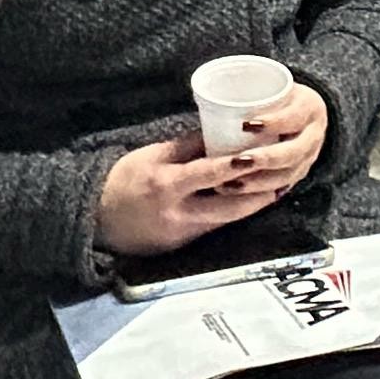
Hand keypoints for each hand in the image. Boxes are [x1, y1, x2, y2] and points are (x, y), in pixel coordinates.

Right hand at [93, 85, 329, 254]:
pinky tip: (248, 205)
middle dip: (257, 197)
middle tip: (283, 181)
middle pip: (228, 209)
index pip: (207, 174)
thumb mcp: (151, 156)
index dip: (234, 166)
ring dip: (250, 208)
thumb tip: (220, 132)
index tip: (257, 156)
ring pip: (225, 221)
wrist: (96, 219)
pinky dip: (230, 216)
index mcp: (166, 185)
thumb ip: (187, 147)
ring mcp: (181, 233)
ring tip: (274, 192)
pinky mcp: (182, 246)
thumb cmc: (123, 180)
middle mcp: (177, 213)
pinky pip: (213, 228)